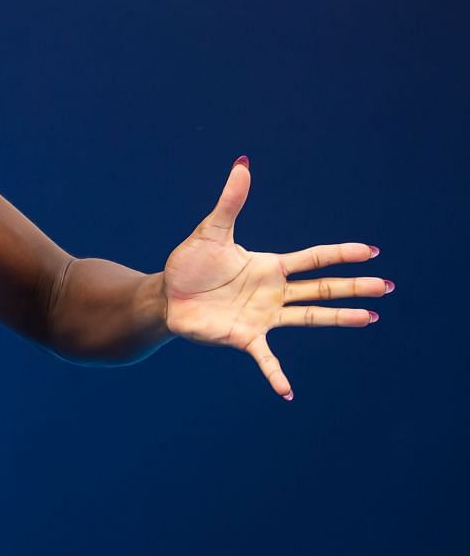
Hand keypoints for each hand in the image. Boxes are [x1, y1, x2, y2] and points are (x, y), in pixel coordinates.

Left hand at [161, 156, 390, 400]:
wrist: (167, 294)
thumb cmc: (190, 263)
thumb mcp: (212, 230)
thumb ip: (231, 200)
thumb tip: (242, 163)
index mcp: (270, 266)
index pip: (314, 259)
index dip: (341, 254)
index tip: (372, 251)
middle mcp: (274, 292)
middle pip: (322, 288)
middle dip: (354, 286)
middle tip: (387, 286)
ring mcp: (263, 316)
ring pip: (310, 317)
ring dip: (340, 318)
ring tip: (371, 318)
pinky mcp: (244, 337)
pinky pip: (266, 359)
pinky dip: (276, 375)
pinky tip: (288, 392)